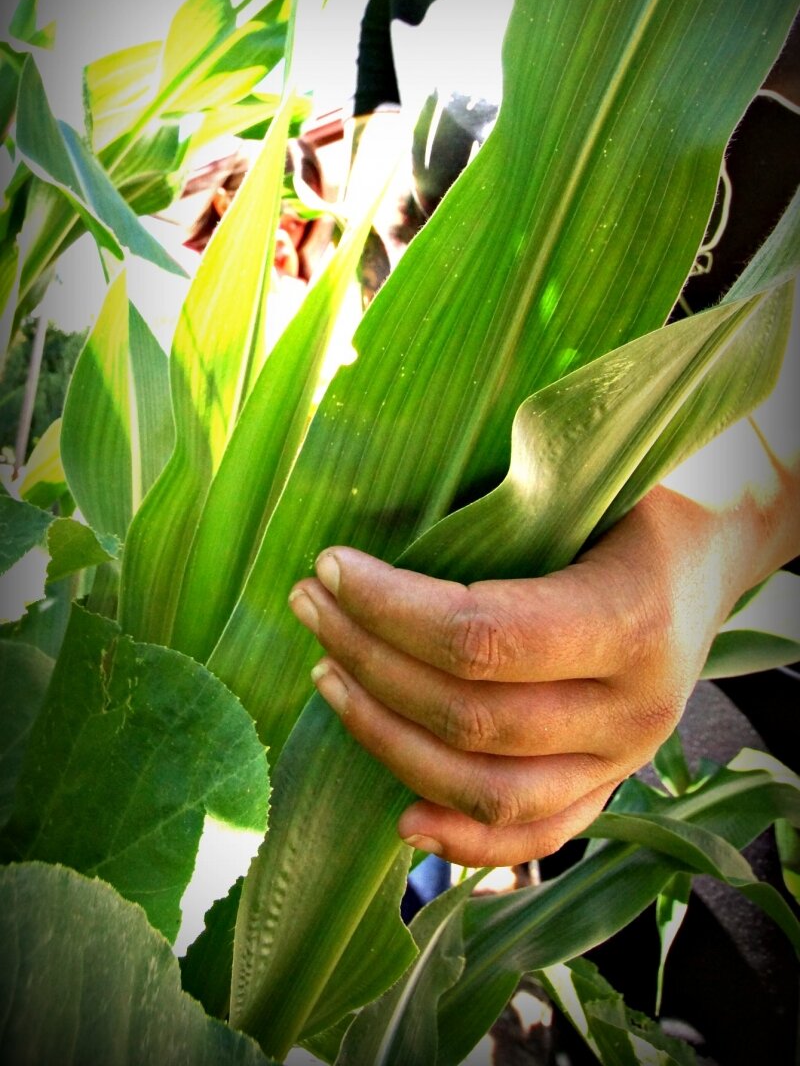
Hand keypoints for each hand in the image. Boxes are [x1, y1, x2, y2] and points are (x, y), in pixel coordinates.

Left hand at [287, 486, 759, 865]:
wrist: (714, 558)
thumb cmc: (642, 504)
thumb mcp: (593, 483)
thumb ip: (511, 509)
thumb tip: (386, 518)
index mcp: (630, 621)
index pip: (482, 637)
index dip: (389, 609)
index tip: (331, 568)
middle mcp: (633, 709)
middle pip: (468, 715)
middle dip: (368, 659)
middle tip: (311, 605)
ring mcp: (625, 761)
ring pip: (486, 788)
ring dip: (388, 738)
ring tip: (327, 674)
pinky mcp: (610, 786)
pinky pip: (534, 838)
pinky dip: (462, 838)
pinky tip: (397, 816)